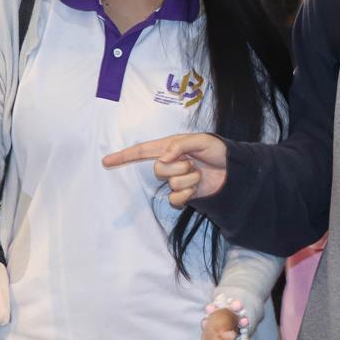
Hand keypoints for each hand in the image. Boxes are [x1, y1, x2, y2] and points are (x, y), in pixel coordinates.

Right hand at [102, 133, 228, 206]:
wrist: (233, 169)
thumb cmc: (217, 150)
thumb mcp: (201, 140)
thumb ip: (180, 145)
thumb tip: (163, 158)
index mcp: (169, 147)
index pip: (142, 151)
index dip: (124, 156)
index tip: (106, 161)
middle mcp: (169, 164)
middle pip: (158, 170)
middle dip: (179, 167)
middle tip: (193, 163)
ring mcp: (175, 180)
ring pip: (171, 184)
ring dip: (190, 178)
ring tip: (200, 173)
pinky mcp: (183, 195)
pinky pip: (176, 199)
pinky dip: (189, 193)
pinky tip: (198, 187)